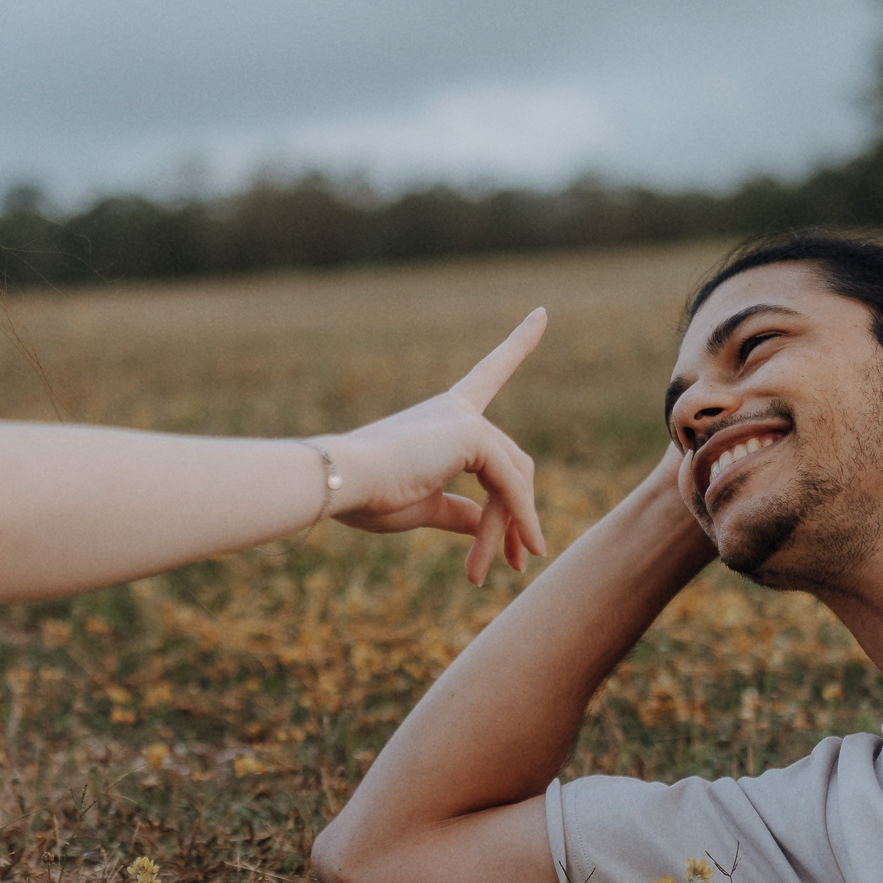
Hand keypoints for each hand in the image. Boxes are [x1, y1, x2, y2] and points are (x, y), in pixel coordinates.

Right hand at [324, 309, 548, 583]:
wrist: (339, 482)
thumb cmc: (368, 496)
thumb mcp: (423, 506)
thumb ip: (459, 512)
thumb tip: (489, 525)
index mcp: (446, 416)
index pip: (489, 373)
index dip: (517, 343)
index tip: (542, 312)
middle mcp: (460, 409)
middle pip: (514, 466)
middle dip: (521, 517)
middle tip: (523, 563)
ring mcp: (468, 419)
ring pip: (515, 481)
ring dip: (516, 529)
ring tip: (513, 570)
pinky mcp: (473, 436)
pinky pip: (511, 486)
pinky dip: (521, 520)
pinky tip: (525, 549)